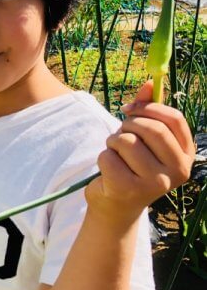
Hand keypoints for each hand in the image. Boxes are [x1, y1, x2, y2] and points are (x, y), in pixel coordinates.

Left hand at [87, 80, 194, 225]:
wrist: (116, 206)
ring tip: (115, 153)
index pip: (174, 119)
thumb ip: (147, 112)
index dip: (149, 107)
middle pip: (151, 128)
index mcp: (186, 155)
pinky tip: (109, 170)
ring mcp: (156, 183)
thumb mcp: (143, 139)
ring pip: (126, 141)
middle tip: (120, 132)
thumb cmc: (131, 165)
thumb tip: (150, 83)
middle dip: (128, 124)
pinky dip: (103, 157)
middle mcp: (178, 171)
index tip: (130, 108)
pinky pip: (109, 157)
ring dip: (113, 141)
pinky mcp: (130, 190)